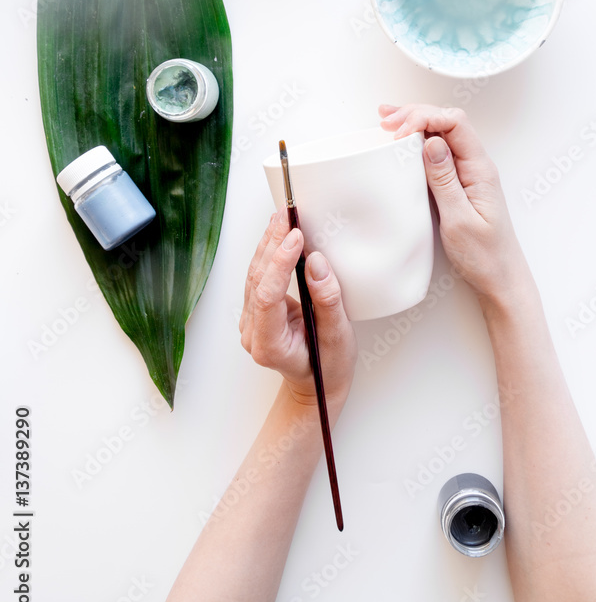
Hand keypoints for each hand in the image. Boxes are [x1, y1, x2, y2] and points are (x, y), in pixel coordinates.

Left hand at [240, 207, 357, 408]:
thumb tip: (316, 262)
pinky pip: (258, 278)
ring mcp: (250, 322)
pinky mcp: (256, 311)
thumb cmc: (327, 367)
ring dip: (268, 244)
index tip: (296, 237)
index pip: (268, 294)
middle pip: (257, 280)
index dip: (280, 262)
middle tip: (288, 215)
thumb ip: (327, 300)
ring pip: (255, 275)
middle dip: (273, 244)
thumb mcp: (338, 337)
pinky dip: (269, 254)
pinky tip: (278, 236)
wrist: (316, 386)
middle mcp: (252, 333)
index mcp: (269, 344)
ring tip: (283, 217)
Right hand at [379, 103, 534, 303]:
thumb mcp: (459, 220)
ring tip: (387, 122)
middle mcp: (475, 166)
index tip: (399, 130)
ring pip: (442, 135)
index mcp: (480, 169)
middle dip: (416, 114)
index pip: (455, 123)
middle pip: (447, 121)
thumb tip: (432, 142)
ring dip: (415, 124)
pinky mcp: (459, 184)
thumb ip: (445, 180)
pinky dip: (418, 143)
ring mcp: (467, 173)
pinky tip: (402, 143)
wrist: (501, 279)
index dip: (425, 117)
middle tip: (385, 120)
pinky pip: (439, 153)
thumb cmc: (485, 255)